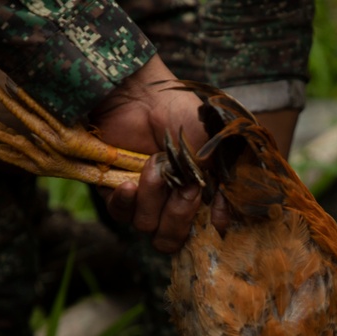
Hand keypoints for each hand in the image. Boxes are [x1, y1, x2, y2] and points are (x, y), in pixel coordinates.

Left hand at [93, 56, 209, 252]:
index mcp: (194, 197)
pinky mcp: (113, 190)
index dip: (200, 230)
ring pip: (146, 226)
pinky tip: (129, 182)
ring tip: (154, 165)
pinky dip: (126, 200)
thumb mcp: (215, 151)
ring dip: (153, 197)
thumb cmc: (183, 117)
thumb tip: (221, 225)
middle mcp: (167, 202)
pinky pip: (119, 213)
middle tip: (184, 187)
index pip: (196, 235)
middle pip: (170, 239)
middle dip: (178, 216)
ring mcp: (141, 198)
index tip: (208, 213)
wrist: (145, 95)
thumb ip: (223, 187)